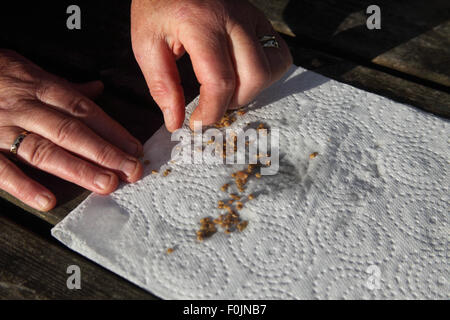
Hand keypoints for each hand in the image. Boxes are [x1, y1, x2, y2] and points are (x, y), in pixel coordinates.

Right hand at [0, 50, 142, 210]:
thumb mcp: (29, 71)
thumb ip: (63, 86)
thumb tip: (98, 90)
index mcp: (40, 88)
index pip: (84, 111)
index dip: (112, 130)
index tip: (135, 149)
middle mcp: (25, 107)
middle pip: (70, 131)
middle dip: (104, 152)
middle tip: (131, 171)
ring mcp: (0, 127)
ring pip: (43, 150)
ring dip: (77, 169)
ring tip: (106, 184)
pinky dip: (22, 185)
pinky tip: (47, 200)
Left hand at [131, 0, 291, 130]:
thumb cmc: (157, 5)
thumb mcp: (145, 43)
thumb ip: (161, 85)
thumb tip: (175, 121)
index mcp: (201, 24)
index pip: (220, 81)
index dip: (211, 112)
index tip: (196, 124)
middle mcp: (233, 19)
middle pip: (254, 77)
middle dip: (233, 102)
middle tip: (212, 103)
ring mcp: (251, 16)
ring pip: (272, 66)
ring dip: (252, 88)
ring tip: (228, 88)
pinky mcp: (260, 18)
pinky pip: (279, 52)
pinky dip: (266, 71)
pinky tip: (243, 73)